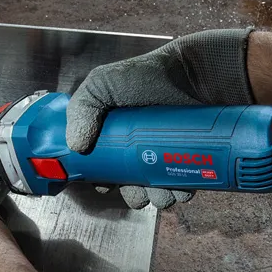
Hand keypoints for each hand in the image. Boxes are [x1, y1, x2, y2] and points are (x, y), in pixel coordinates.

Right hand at [66, 28, 253, 208]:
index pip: (104, 169)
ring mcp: (166, 155)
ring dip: (158, 198)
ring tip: (162, 191)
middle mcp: (139, 149)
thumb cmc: (148, 75)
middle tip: (138, 192)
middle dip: (134, 196)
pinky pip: (185, 185)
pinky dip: (181, 193)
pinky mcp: (191, 160)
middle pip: (132, 186)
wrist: (195, 73)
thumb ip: (82, 108)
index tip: (106, 185)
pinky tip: (180, 188)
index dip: (104, 181)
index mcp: (115, 137)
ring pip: (159, 190)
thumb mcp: (102, 84)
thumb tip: (76, 146)